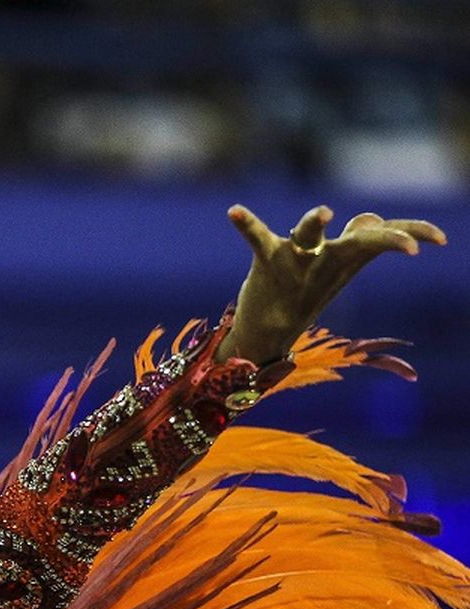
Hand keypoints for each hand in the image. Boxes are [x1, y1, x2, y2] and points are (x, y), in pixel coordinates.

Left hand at [217, 204, 445, 363]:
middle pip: (362, 241)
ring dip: (315, 223)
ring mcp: (297, 260)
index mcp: (347, 258)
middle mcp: (327, 258)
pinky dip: (247, 223)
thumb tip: (371, 219)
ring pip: (310, 235)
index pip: (386, 238)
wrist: (268, 333)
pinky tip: (233, 211)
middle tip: (407, 246)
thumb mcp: (336, 268)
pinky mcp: (268, 261)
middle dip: (386, 239)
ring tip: (322, 213)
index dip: (414, 233)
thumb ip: (354, 240)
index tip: (439, 240)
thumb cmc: (305, 291)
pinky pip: (258, 237)